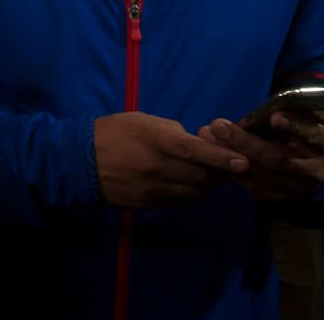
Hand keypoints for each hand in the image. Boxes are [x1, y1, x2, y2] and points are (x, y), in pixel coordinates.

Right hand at [94, 112, 247, 207]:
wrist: (80, 160)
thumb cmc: (113, 132)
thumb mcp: (142, 120)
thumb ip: (172, 131)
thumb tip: (196, 142)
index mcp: (155, 140)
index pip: (195, 151)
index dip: (221, 157)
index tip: (243, 161)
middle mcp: (156, 167)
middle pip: (201, 177)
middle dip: (219, 173)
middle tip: (227, 166)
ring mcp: (152, 189)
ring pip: (193, 193)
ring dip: (206, 185)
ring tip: (207, 175)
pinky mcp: (147, 204)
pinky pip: (179, 202)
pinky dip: (190, 194)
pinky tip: (188, 184)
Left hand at [196, 113, 323, 202]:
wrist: (319, 162)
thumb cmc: (307, 127)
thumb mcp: (307, 116)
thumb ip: (289, 112)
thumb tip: (259, 110)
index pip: (311, 135)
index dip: (294, 126)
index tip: (274, 117)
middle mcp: (314, 170)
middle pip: (278, 159)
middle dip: (245, 142)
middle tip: (218, 125)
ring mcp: (298, 188)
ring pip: (262, 176)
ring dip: (230, 157)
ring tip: (208, 138)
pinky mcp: (282, 199)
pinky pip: (254, 188)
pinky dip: (232, 173)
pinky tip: (213, 157)